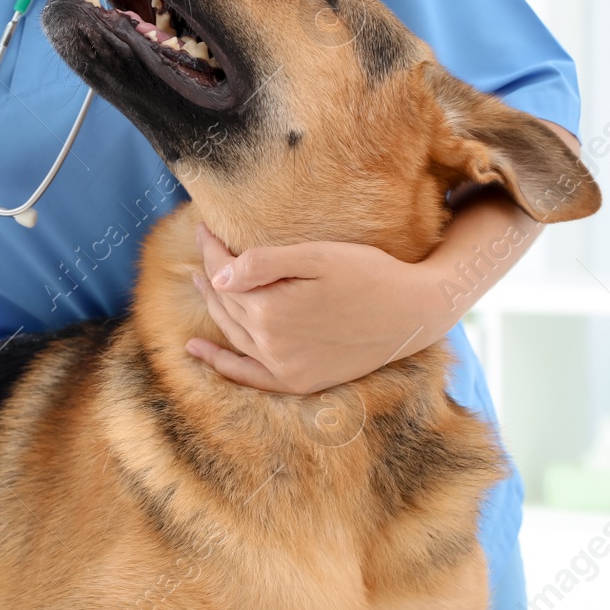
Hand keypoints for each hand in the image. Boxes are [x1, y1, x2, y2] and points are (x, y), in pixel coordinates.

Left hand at [185, 223, 457, 394]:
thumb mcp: (317, 256)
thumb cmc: (369, 274)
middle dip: (211, 274)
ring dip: (213, 308)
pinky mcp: (298, 381)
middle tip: (204, 247)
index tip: (203, 228)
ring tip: (201, 283)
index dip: (211, 250)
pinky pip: (248, 376)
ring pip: (233, 334)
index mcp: (271, 310)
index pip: (226, 276)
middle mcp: (271, 345)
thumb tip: (217, 275)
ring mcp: (283, 368)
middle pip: (227, 305)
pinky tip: (197, 351)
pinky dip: (221, 363)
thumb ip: (263, 264)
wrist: (413, 313)